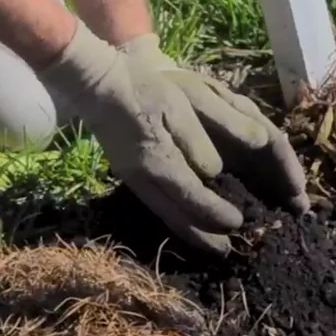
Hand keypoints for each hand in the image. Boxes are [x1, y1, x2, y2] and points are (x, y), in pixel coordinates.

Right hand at [38, 20, 308, 254]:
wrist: (99, 85)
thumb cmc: (145, 90)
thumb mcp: (179, 105)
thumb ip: (198, 141)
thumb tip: (216, 172)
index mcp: (159, 160)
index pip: (193, 197)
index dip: (216, 214)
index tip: (237, 222)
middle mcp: (144, 178)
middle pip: (178, 219)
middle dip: (204, 237)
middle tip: (228, 250)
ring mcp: (134, 181)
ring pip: (166, 218)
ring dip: (192, 234)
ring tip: (214, 246)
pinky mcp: (130, 179)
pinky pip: (157, 208)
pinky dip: (177, 222)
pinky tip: (191, 226)